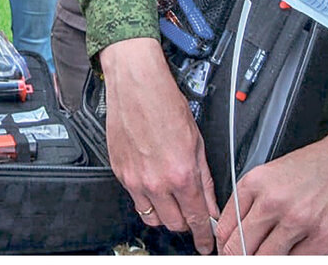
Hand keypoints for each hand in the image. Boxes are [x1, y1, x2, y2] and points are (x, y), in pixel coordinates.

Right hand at [99, 39, 218, 253]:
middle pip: (174, 224)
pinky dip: (146, 199)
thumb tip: (209, 203)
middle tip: (191, 216)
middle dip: (186, 225)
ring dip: (165, 216)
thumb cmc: (165, 103)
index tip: (207, 243)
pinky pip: (135, 199)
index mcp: (181, 173)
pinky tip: (154, 185)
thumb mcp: (197, 142)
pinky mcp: (119, 171)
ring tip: (172, 203)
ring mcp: (134, 178)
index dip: (204, 237)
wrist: (135, 84)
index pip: (195, 220)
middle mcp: (156, 181)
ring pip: (151, 217)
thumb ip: (204, 179)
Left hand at [215, 133, 327, 254]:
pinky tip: (292, 254)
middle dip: (240, 257)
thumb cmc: (315, 167)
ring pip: (267, 258)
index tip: (227, 252)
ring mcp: (299, 221)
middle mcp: (274, 202)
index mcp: (255, 184)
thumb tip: (233, 232)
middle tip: (244, 257)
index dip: (224, 246)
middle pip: (241, 247)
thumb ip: (250, 202)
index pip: (225, 229)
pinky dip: (292, 260)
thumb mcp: (272, 174)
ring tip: (270, 254)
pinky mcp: (324, 237)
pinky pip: (297, 261)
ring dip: (265, 259)